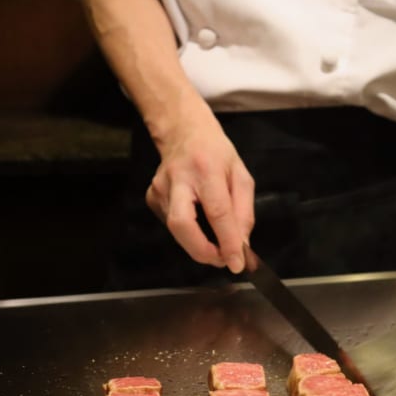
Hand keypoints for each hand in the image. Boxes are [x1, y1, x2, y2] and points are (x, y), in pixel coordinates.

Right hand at [145, 110, 254, 273]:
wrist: (183, 132)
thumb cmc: (216, 154)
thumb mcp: (241, 176)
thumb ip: (243, 213)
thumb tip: (241, 247)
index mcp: (206, 169)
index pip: (217, 212)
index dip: (227, 242)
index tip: (237, 263)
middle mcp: (178, 178)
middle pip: (182, 224)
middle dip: (201, 250)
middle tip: (221, 260)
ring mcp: (160, 188)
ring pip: (176, 229)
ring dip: (198, 244)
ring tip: (216, 243)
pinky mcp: (152, 197)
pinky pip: (172, 225)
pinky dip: (189, 233)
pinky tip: (197, 221)